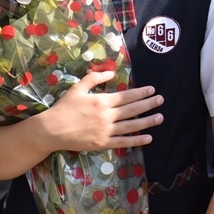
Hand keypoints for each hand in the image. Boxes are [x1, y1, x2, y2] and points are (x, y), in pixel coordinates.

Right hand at [40, 70, 163, 152]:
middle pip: (133, 109)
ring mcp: (106, 131)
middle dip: (149, 104)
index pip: (127, 96)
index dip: (141, 93)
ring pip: (131, 125)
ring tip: (160, 117)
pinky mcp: (102, 143)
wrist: (51, 130)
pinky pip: (123, 142)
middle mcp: (107, 116)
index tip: (152, 90)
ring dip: (148, 121)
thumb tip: (112, 72)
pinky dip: (137, 140)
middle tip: (161, 100)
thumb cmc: (64, 107)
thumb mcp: (77, 88)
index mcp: (102, 101)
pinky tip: (148, 138)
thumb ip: (95, 78)